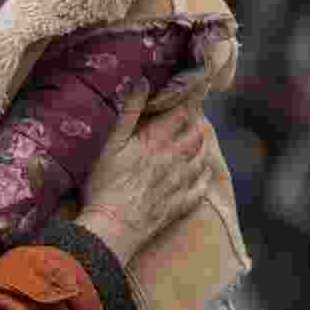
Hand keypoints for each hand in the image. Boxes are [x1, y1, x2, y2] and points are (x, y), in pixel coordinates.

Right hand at [76, 85, 210, 263]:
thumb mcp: (110, 144)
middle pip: (194, 136)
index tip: (191, 92)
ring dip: (203, 146)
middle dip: (197, 123)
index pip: (179, 116)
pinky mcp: (178, 205)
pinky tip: (204, 172)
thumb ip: (128, 113)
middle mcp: (173, 160)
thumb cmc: (105, 184)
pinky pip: (199, 188)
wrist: (113, 227)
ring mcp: (178, 184)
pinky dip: (204, 177)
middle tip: (197, 115)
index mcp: (155, 142)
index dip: (187, 102)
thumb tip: (142, 82)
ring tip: (202, 138)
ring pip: (200, 159)